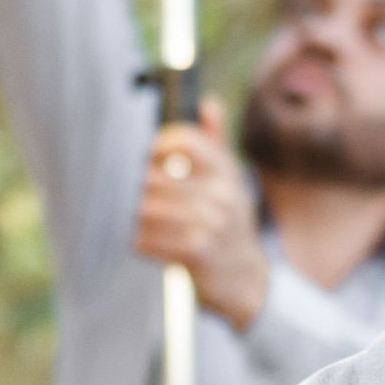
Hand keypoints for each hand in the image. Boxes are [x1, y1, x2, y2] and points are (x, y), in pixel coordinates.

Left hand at [132, 100, 269, 330]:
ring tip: (142, 223)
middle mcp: (221, 193)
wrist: (247, 281)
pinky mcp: (196, 251)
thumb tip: (209, 103)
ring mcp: (210, 222)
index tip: (151, 160)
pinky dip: (141, 242)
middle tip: (138, 199)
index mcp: (226, 172)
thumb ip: (216, 143)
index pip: (182, 141)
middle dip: (140, 190)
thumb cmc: (230, 225)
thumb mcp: (230, 182)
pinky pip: (147, 239)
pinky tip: (147, 243)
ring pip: (146, 208)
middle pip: (154, 178)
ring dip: (137, 218)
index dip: (157, 147)